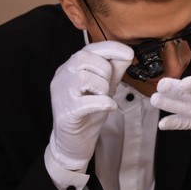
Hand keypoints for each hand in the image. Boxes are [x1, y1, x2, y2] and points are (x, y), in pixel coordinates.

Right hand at [48, 41, 133, 170]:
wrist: (74, 141)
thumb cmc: (89, 111)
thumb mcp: (105, 86)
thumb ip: (114, 70)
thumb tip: (128, 53)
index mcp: (72, 67)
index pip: (90, 48)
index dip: (111, 48)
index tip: (129, 53)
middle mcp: (62, 76)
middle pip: (84, 58)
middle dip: (105, 70)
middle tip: (108, 86)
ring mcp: (61, 94)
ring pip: (84, 78)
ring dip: (102, 87)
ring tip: (104, 97)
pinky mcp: (66, 112)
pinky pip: (87, 102)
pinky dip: (103, 103)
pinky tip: (109, 107)